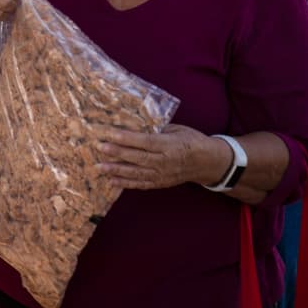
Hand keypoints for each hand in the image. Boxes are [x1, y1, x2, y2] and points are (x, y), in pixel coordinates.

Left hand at [97, 124, 221, 190]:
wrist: (209, 162)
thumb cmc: (191, 140)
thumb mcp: (177, 129)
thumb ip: (156, 128)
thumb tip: (133, 123)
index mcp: (170, 145)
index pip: (145, 141)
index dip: (127, 138)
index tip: (109, 133)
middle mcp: (165, 162)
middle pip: (138, 158)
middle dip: (117, 152)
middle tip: (99, 147)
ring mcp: (163, 174)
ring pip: (137, 173)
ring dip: (116, 170)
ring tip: (99, 167)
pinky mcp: (161, 183)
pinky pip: (141, 184)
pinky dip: (126, 183)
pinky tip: (111, 181)